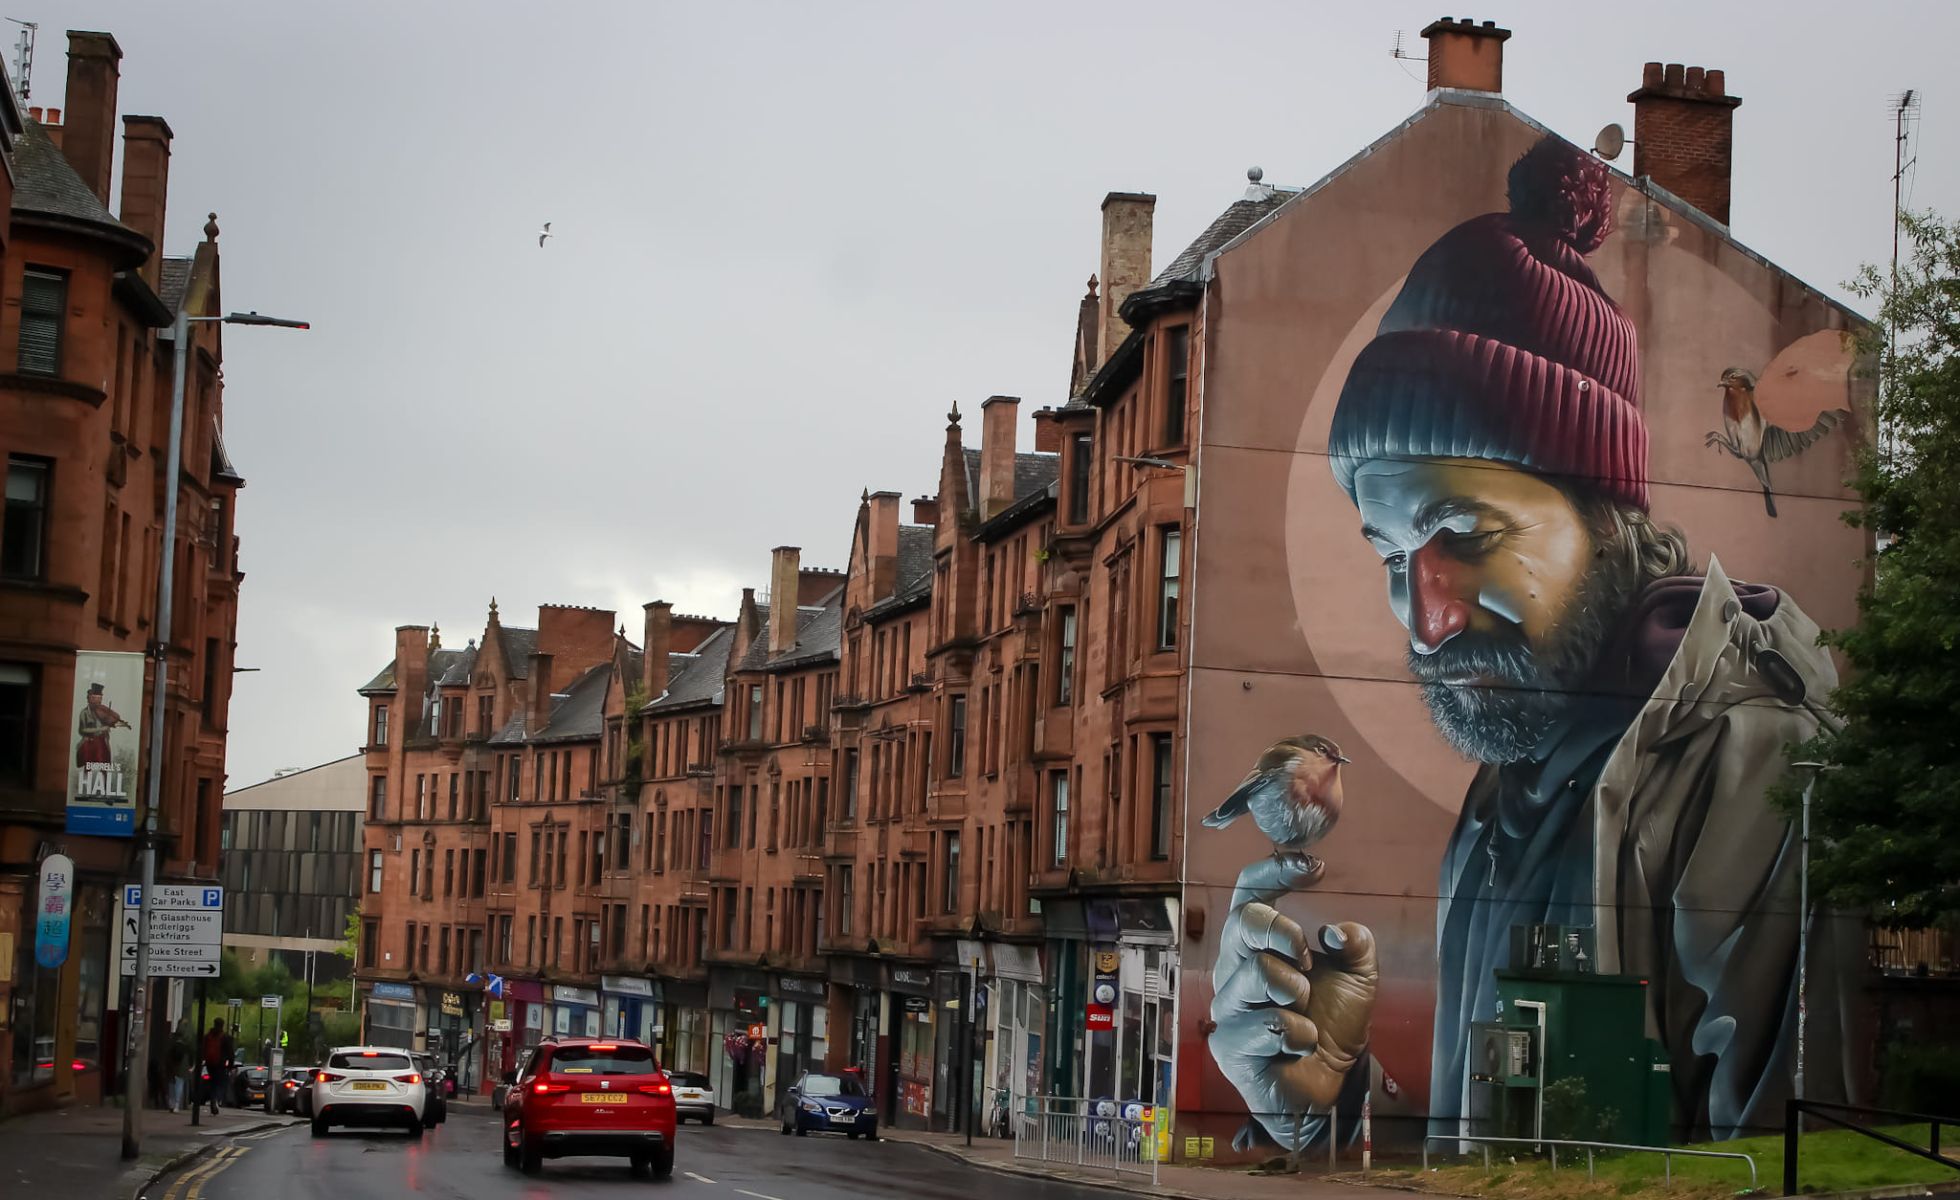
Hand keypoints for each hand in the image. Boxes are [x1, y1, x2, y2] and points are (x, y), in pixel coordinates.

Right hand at [1208, 856, 1378, 1149]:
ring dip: (1296, 991)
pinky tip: (1301, 1044)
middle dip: (1285, 934)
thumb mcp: (1357, 976)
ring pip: (1256, 973)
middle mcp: (1233, 969)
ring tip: (1305, 1010)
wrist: (1330, 1083)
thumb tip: (1335, 931)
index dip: (1273, 872)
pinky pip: (1266, 1025)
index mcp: (1257, 944)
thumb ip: (1355, 944)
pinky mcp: (1230, 1047)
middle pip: (1244, 924)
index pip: (1249, 894)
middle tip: (1307, 959)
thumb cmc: (1332, 1022)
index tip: (1313, 867)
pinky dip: (1298, 1034)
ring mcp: (1227, 1008)